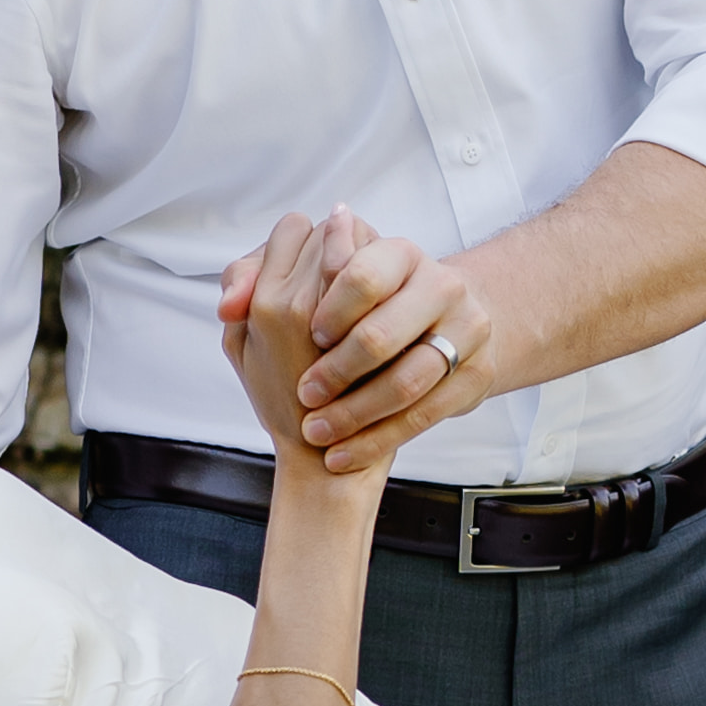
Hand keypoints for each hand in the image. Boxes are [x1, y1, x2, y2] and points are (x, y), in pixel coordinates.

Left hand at [221, 208, 493, 471]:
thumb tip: (228, 305)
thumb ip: (255, 279)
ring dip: (353, 415)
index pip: (357, 274)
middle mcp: (439, 283)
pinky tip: (343, 454)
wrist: (436, 334)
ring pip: (405, 382)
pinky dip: (377, 441)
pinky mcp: (477, 375)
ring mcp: (467, 328)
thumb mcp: (304, 284)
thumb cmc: (355, 310)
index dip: (326, 312)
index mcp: (397, 252)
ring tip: (318, 430)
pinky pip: (425, 416)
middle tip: (305, 394)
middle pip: (379, 334)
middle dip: (335, 374)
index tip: (308, 338)